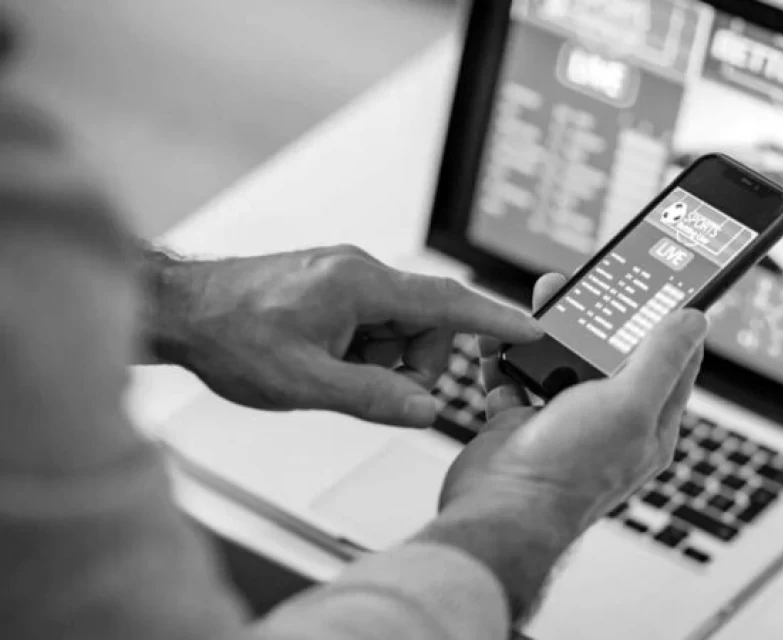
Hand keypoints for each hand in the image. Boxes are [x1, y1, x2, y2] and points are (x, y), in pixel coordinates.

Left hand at [148, 244, 541, 426]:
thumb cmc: (230, 337)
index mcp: (361, 285)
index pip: (448, 301)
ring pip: (400, 324)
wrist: (179, 311)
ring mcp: (346, 275)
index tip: (533, 330)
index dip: (495, 319)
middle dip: (414, 359)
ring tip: (332, 373)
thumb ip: (373, 397)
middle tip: (371, 386)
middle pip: (427, 319)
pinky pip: (374, 319)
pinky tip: (323, 359)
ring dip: (383, 357)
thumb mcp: (304, 384)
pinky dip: (364, 347)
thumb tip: (426, 409)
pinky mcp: (334, 285)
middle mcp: (360, 270)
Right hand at [424, 273, 706, 620]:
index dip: (671, 321)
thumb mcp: (631, 405)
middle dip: (602, 314)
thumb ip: (663, 359)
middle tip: (592, 281)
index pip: (675, 362)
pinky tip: (502, 334)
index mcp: (650, 425)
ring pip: (563, 359)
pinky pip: (517, 376)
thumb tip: (695, 319)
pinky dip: (508, 353)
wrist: (498, 512)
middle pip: (613, 354)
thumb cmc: (569, 470)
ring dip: (553, 327)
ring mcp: (565, 423)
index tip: (663, 284)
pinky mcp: (522, 423)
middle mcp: (610, 424)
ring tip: (545, 296)